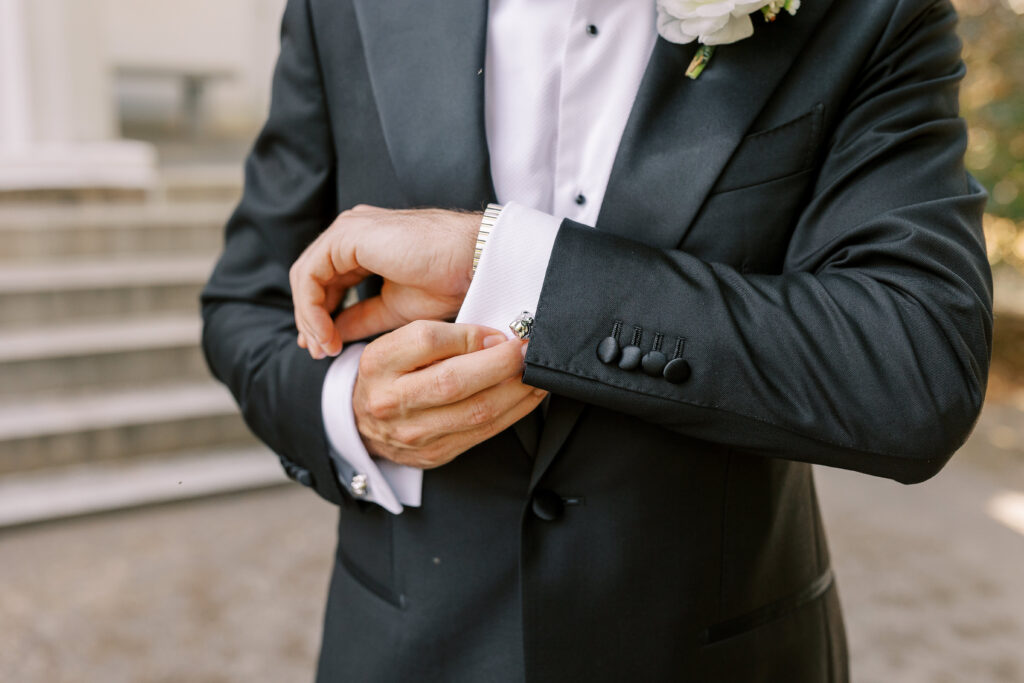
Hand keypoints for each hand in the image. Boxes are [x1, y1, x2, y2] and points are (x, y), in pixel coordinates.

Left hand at [290, 204, 479, 358]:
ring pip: (306, 277)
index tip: (325, 347)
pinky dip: (312, 308)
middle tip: (319, 352)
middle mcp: (353, 232)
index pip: (328, 281)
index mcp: (365, 245)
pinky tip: (327, 332)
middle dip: (311, 319)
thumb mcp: (395, 309)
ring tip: (324, 347)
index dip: (320, 315)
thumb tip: (332, 334)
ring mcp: (349, 230)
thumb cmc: (450, 283)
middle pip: (313, 279)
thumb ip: (362, 318)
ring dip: (310, 318)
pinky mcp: (347, 235)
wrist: (474, 265)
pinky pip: (310, 276)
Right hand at [353, 320, 546, 467]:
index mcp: (380, 362)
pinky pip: (484, 432)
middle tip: (528, 350)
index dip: (471, 335)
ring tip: (536, 372)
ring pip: (476, 412)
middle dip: (501, 364)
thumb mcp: (400, 344)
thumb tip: (495, 339)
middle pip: (454, 382)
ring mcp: (413, 433)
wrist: (363, 424)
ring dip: (517, 390)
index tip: (498, 333)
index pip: (426, 341)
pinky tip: (528, 395)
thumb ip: (441, 337)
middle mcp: (392, 400)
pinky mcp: (435, 453)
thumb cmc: (390, 375)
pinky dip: (514, 411)